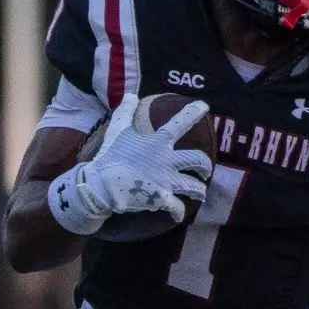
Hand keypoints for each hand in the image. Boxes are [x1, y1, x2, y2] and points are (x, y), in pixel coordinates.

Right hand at [80, 98, 213, 220]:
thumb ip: (125, 111)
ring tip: (200, 193)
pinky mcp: (162, 198)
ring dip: (199, 190)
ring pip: (194, 186)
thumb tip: (130, 94)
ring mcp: (167, 181)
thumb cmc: (111, 155)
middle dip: (205, 165)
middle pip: (198, 160)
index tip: (205, 106)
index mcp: (159, 142)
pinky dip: (179, 212)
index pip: (180, 123)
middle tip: (205, 169)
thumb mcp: (117, 130)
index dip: (193, 112)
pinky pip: (177, 208)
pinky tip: (179, 214)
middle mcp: (168, 161)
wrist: (103, 184)